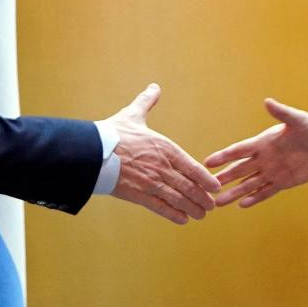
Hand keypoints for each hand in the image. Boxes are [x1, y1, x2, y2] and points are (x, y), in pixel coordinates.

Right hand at [102, 83, 220, 224]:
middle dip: (202, 197)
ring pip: (178, 199)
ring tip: (201, 214)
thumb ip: (146, 102)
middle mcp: (162, 167)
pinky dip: (173, 214)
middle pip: (188, 186)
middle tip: (211, 206)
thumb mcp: (132, 114)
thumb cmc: (112, 133)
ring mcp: (151, 182)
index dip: (205, 179)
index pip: (192, 167)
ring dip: (192, 208)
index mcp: (165, 148)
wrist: (92, 151)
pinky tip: (182, 220)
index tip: (215, 186)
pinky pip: (160, 207)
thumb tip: (154, 87)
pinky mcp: (138, 195)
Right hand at [204, 98, 307, 208]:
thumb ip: (282, 113)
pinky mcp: (283, 182)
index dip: (223, 156)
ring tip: (219, 202)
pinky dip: (254, 198)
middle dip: (224, 178)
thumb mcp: (298, 120)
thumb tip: (268, 101)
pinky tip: (242, 204)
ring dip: (234, 192)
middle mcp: (264, 158)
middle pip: (239, 170)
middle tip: (207, 186)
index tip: (207, 161)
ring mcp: (272, 171)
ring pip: (248, 184)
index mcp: (264, 142)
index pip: (239, 150)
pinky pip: (265, 192)